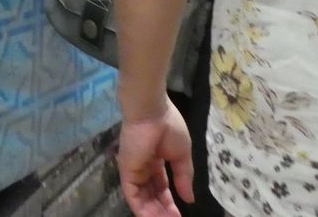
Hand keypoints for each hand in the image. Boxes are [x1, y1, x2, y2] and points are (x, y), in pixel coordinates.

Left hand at [117, 95, 194, 216]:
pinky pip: (132, 196)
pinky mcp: (126, 171)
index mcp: (156, 160)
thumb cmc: (169, 127)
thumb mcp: (182, 155)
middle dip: (162, 211)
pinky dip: (142, 210)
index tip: (180, 215)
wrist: (152, 111)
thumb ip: (184, 177)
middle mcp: (143, 167)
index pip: (161, 187)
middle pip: (152, 195)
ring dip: (154, 213)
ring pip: (142, 198)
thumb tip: (190, 199)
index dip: (170, 202)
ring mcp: (134, 170)